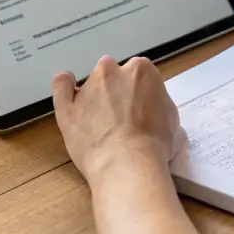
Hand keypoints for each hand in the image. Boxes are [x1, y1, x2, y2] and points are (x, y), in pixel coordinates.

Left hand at [52, 56, 182, 183]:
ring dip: (96, 95)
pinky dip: (63, 85)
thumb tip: (151, 110)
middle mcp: (113, 71)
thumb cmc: (154, 144)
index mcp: (142, 70)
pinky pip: (61, 86)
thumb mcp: (172, 120)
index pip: (141, 73)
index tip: (142, 107)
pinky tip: (66, 85)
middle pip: (114, 72)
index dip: (141, 91)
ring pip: (91, 82)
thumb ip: (158, 104)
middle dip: (118, 89)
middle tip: (124, 115)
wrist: (127, 163)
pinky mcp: (68, 107)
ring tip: (101, 121)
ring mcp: (87, 87)